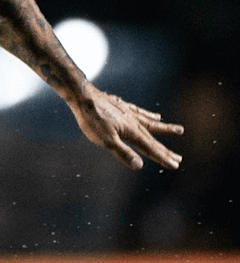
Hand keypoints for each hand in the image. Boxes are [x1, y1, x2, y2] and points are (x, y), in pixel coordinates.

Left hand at [68, 83, 183, 169]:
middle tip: (179, 158)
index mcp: (132, 132)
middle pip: (153, 138)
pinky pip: (140, 112)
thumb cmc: (92, 120)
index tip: (175, 165)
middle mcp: (134, 122)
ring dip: (164, 128)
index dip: (162, 157)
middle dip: (165, 149)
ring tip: (179, 130)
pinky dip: (149, 115)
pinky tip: (156, 116)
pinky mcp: (122, 106)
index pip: (150, 148)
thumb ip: (122, 153)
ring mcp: (129, 113)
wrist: (83, 97)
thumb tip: (140, 166)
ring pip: (151, 123)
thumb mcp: (105, 140)